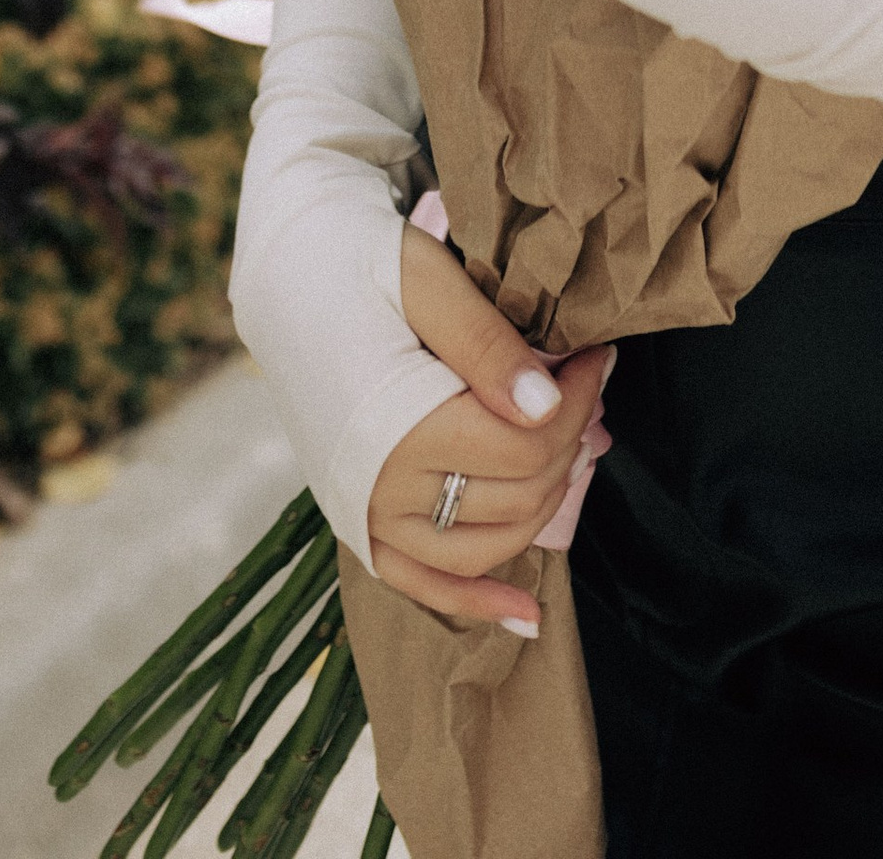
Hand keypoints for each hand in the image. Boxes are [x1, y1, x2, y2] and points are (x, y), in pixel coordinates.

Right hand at [366, 221, 610, 632]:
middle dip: (568, 442)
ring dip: (540, 508)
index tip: (595, 357)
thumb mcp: (425, 280)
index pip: (525, 446)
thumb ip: (485, 344)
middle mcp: (379, 487)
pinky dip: (475, 603)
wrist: (287, 281)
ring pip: (482, 548)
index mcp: (399, 426)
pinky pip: (422, 585)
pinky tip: (527, 616)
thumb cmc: (358, 265)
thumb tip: (544, 405)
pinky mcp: (357, 524)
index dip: (578, 404)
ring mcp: (365, 515)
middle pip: (515, 497)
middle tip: (586, 385)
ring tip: (568, 449)